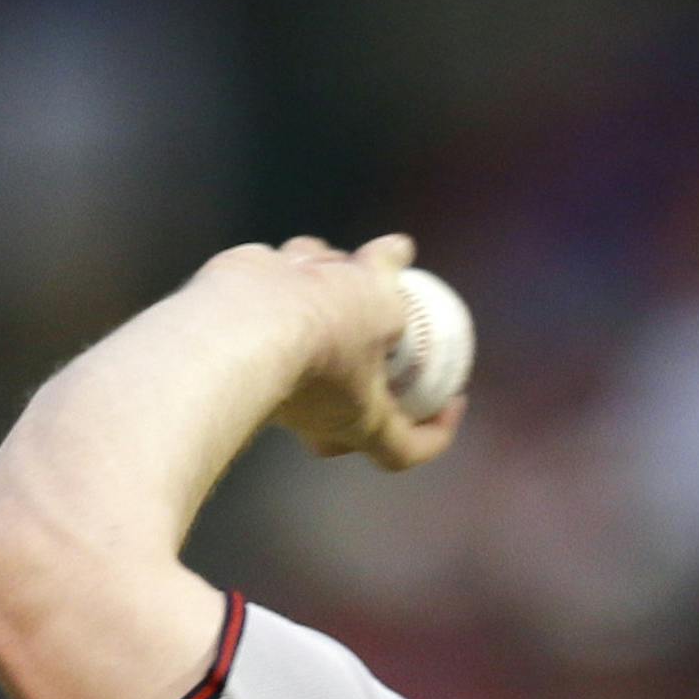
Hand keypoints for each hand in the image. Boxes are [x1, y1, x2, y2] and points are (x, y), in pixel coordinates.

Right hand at [201, 233, 467, 471]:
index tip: (455, 397)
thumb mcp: (379, 301)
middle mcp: (319, 413)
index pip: (404, 450)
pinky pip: (284, 311)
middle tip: (390, 317)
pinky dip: (296, 283)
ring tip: (338, 266)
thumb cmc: (324, 331)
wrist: (243, 319)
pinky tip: (301, 257)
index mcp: (361, 422)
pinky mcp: (251, 344)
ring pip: (319, 338)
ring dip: (334, 296)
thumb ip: (388, 275)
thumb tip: (400, 248)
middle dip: (377, 350)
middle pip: (359, 390)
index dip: (437, 432)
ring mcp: (282, 381)